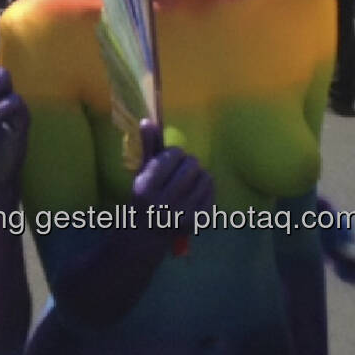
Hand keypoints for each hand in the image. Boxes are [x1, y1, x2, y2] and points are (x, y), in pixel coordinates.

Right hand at [132, 121, 212, 242]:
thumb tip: (148, 120)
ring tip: (188, 183)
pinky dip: (207, 188)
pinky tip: (195, 194)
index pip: (173, 155)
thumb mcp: (142, 172)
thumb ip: (148, 146)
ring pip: (206, 177)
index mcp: (146, 187)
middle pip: (192, 165)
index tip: (169, 162)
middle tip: (180, 172)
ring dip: (199, 175)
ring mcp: (182, 214)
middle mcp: (163, 202)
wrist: (148, 234)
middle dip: (188, 163)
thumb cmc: (145, 196)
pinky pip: (212, 192)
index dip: (174, 154)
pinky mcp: (197, 222)